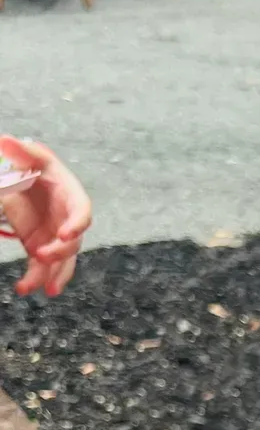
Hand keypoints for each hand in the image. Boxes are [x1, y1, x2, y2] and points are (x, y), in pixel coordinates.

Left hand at [0, 136, 90, 295]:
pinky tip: (24, 288)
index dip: (77, 224)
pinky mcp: (42, 247)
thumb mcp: (29, 156)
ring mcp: (55, 236)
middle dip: (60, 252)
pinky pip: (43, 268)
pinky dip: (35, 280)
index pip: (82, 211)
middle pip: (73, 242)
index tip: (66, 234)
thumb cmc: (32, 164)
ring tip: (42, 289)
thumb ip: (21, 151)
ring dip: (54, 276)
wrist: (25, 180)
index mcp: (70, 194)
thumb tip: (5, 141)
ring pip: (62, 262)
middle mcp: (67, 219)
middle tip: (41, 254)